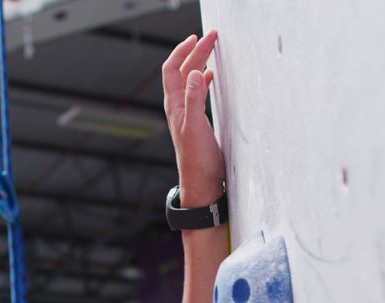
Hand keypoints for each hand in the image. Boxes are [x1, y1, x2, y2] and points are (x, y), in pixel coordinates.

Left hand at [162, 30, 225, 205]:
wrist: (201, 183)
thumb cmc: (197, 160)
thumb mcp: (196, 127)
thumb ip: (195, 99)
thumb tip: (196, 72)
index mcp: (175, 106)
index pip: (173, 69)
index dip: (183, 51)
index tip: (197, 37)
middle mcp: (178, 107)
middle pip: (183, 71)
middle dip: (196, 52)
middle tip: (212, 37)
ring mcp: (187, 114)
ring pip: (191, 80)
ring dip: (200, 62)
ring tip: (212, 49)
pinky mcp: (197, 121)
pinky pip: (198, 92)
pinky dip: (205, 79)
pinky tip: (212, 76)